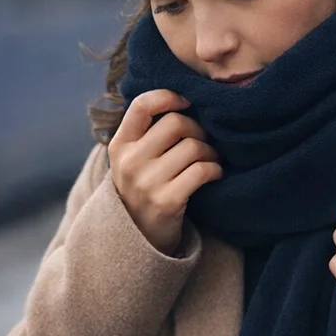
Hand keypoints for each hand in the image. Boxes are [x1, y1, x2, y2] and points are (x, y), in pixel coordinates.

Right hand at [108, 89, 222, 254]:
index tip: (186, 103)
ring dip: (210, 152)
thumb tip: (184, 99)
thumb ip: (147, 133)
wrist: (138, 239)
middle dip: (198, 129)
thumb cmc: (143, 190)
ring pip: (193, 147)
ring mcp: (147, 182)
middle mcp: (130, 162)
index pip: (142, 105)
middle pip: (176, 123)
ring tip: (209, 160)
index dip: (168, 96)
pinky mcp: (167, 201)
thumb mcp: (132, 160)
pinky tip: (214, 174)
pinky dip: (215, 170)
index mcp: (119, 145)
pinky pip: (202, 170)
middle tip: (204, 141)